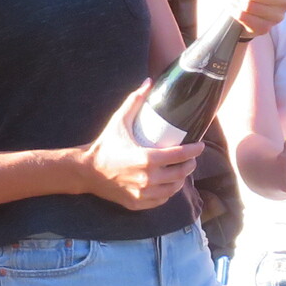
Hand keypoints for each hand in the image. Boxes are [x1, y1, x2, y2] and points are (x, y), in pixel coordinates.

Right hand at [81, 84, 204, 209]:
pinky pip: (161, 200)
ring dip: (181, 179)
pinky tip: (168, 184)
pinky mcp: (137, 203)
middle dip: (190, 165)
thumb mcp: (119, 121)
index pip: (180, 155)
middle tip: (191, 158)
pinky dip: (167, 192)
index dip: (194, 150)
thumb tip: (148, 82)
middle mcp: (148, 178)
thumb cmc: (105, 145)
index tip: (200, 145)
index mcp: (147, 158)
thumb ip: (135, 101)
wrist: (86, 171)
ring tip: (182, 171)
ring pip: (173, 189)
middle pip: (180, 173)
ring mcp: (143, 193)